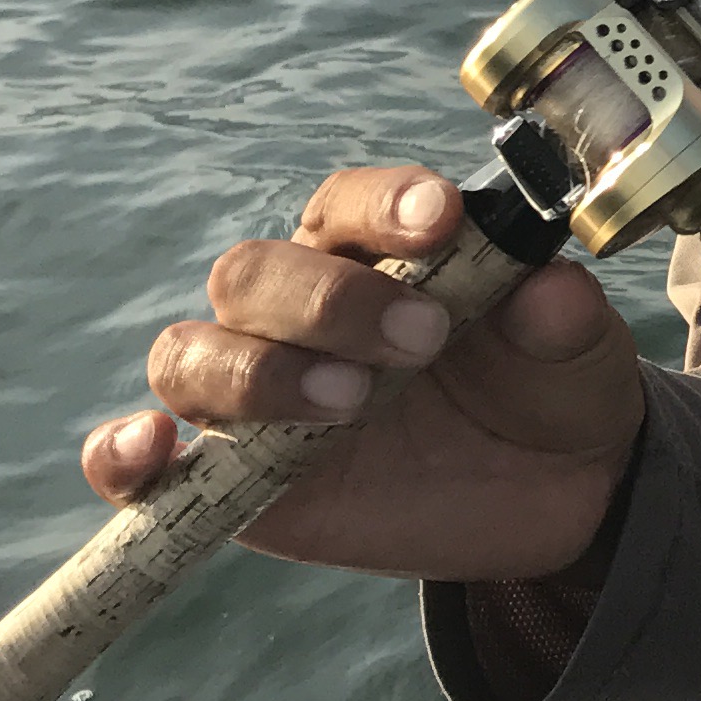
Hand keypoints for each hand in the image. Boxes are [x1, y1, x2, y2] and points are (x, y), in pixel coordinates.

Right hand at [87, 168, 646, 583]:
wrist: (556, 497)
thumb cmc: (551, 392)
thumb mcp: (580, 354)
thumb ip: (561, 317)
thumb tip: (549, 288)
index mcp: (376, 252)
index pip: (347, 205)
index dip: (384, 203)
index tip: (441, 218)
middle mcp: (301, 312)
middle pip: (256, 274)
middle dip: (329, 302)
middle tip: (423, 340)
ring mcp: (258, 395)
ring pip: (192, 353)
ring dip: (256, 371)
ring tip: (349, 403)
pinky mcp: (230, 482)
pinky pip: (134, 463)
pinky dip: (120, 453)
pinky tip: (149, 451)